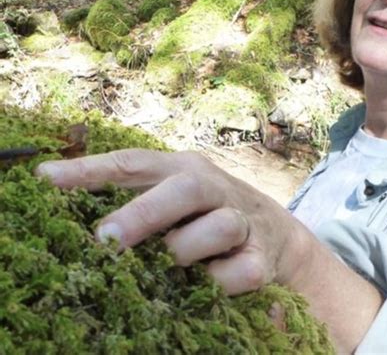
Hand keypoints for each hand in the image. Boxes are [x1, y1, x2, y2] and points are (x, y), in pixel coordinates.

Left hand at [35, 149, 305, 294]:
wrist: (277, 231)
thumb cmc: (209, 215)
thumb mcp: (176, 200)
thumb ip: (138, 203)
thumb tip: (85, 223)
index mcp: (184, 169)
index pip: (135, 163)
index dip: (91, 169)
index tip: (46, 180)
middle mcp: (215, 187)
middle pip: (185, 187)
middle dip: (144, 213)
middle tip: (106, 240)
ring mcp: (243, 219)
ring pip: (219, 226)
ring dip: (187, 250)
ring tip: (171, 264)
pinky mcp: (262, 257)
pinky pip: (239, 272)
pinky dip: (217, 283)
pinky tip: (206, 285)